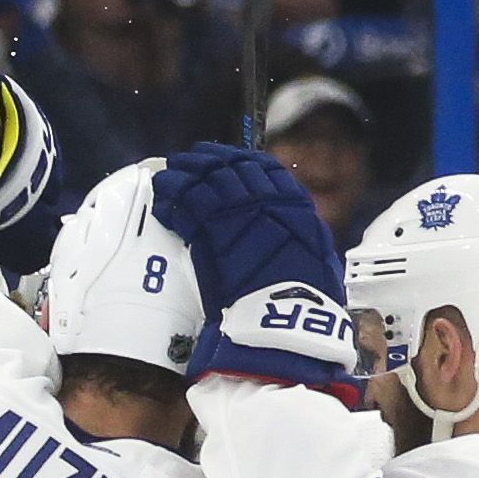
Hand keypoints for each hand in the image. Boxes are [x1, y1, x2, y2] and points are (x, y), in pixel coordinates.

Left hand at [149, 143, 358, 386]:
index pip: (265, 169)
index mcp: (294, 205)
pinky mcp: (207, 233)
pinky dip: (171, 204)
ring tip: (167, 176)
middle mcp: (265, 200)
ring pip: (202, 183)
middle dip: (205, 163)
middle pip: (228, 169)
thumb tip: (294, 233)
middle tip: (188, 160)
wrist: (286, 319)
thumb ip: (299, 238)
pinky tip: (162, 202)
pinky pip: (184, 209)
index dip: (241, 160)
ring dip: (182, 178)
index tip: (226, 158)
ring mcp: (236, 213)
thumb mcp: (316, 260)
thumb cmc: (307, 300)